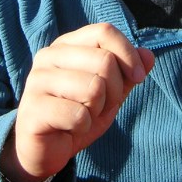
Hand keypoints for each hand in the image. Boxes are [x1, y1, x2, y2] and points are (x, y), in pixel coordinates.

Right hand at [0, 23, 153, 181]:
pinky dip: (83, 126)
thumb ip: (128, 73)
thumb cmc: (77, 115)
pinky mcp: (33, 108)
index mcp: (67, 44)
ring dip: (98, 110)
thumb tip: (148, 55)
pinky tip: (70, 129)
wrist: (44, 150)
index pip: (104, 31)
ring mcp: (37, 80)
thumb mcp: (110, 93)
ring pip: (93, 87)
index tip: (139, 77)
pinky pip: (78, 115)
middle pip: (104, 60)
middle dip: (116, 90)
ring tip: (84, 116)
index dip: (128, 53)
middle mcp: (49, 56)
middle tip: (102, 106)